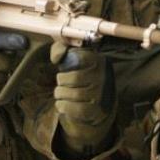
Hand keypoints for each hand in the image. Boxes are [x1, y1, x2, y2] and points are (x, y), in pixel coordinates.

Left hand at [51, 42, 115, 158]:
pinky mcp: (96, 110)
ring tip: (60, 93)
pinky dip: (63, 106)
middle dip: (61, 81)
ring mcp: (101, 94)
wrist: (99, 103)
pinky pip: (74, 109)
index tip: (63, 67)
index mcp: (99, 61)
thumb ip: (61, 48)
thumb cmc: (80, 76)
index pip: (81, 57)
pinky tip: (61, 103)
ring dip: (60, 94)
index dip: (66, 63)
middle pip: (74, 78)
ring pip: (73, 94)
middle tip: (61, 83)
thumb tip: (57, 58)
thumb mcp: (73, 57)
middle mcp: (103, 77)